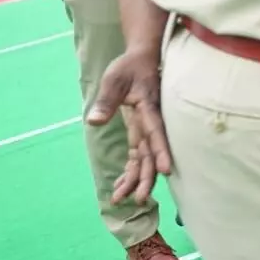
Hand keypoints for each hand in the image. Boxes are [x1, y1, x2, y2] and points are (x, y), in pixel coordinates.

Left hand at [86, 50, 169, 204]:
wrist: (142, 59)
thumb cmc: (129, 67)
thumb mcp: (114, 80)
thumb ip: (106, 101)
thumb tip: (94, 121)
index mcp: (149, 109)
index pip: (156, 133)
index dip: (161, 152)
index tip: (164, 170)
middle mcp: (151, 123)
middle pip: (152, 154)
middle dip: (146, 178)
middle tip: (137, 199)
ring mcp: (147, 128)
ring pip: (145, 158)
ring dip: (136, 179)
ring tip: (121, 200)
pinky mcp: (140, 131)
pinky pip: (138, 154)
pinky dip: (131, 170)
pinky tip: (121, 185)